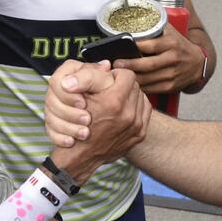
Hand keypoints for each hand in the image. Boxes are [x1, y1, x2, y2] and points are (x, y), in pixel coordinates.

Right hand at [48, 60, 150, 183]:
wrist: (81, 155)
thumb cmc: (77, 124)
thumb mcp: (79, 95)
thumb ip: (92, 75)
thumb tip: (106, 64)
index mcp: (114, 102)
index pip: (127, 75)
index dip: (115, 74)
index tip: (108, 80)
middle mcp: (129, 114)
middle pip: (135, 86)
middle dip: (123, 85)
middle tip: (110, 90)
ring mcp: (136, 126)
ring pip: (141, 98)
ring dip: (130, 96)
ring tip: (116, 100)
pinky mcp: (139, 135)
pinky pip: (144, 113)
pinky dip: (136, 109)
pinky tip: (123, 111)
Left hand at [113, 24, 204, 93]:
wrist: (198, 63)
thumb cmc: (180, 46)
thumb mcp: (170, 32)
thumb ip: (155, 27)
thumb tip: (134, 20)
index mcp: (171, 43)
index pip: (151, 45)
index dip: (135, 47)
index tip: (122, 47)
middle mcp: (173, 58)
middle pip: (148, 64)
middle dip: (130, 65)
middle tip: (116, 63)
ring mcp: (172, 74)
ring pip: (148, 78)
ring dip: (133, 77)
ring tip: (120, 73)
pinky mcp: (171, 86)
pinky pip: (152, 88)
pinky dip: (140, 87)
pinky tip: (132, 83)